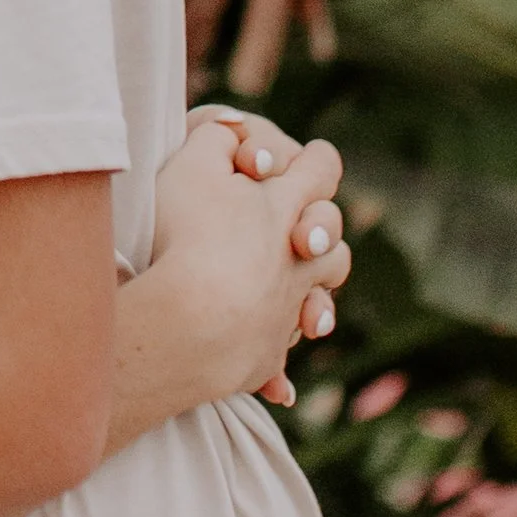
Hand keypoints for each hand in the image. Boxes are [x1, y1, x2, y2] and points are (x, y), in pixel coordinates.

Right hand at [149, 108, 350, 410]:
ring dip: (313, 301)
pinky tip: (275, 389)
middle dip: (318, 233)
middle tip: (302, 234)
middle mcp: (298, 257)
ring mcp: (287, 308)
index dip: (316, 160)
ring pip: (319, 298)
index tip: (314, 157)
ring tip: (297, 305)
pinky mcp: (266, 353)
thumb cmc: (186, 234)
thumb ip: (214, 136)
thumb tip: (231, 127)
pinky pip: (281, 358)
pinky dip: (279, 370)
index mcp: (287, 204)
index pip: (321, 169)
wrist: (191, 320)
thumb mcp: (189, 165)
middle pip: (330, 239)